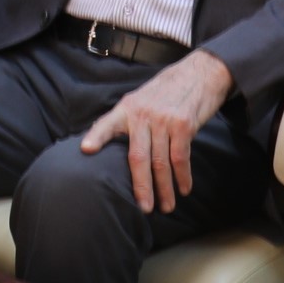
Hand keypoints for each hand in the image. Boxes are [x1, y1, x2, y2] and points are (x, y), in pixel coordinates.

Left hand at [79, 51, 235, 212]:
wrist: (198, 74)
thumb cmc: (165, 92)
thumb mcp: (140, 99)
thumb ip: (127, 120)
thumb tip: (105, 142)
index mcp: (127, 108)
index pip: (106, 123)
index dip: (96, 136)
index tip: (85, 150)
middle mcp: (142, 114)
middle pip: (137, 157)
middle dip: (141, 186)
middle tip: (143, 207)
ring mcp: (164, 120)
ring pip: (161, 162)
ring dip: (165, 188)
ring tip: (166, 206)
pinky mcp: (184, 125)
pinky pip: (181, 157)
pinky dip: (183, 177)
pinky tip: (183, 189)